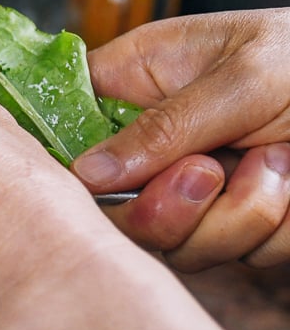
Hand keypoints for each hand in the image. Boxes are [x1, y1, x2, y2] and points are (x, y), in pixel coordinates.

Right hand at [78, 12, 289, 269]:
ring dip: (239, 216)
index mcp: (139, 83)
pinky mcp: (240, 226)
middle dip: (168, 208)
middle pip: (113, 212)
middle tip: (210, 175)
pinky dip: (275, 229)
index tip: (98, 184)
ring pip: (176, 246)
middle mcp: (158, 144)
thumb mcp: (246, 73)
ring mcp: (198, 191)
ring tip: (279, 165)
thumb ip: (165, 126)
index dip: (69, 167)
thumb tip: (86, 172)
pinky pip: (235, 256)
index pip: (61, 129)